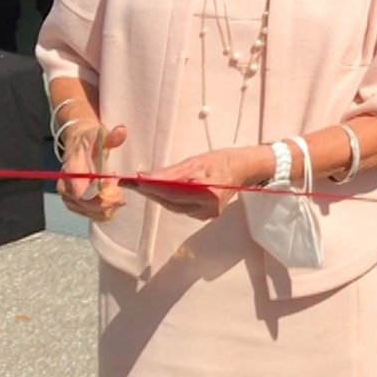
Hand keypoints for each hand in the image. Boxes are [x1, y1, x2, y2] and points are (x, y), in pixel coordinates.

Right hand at [57, 123, 125, 222]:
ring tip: (117, 198)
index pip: (82, 194)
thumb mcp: (101, 135)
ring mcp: (67, 195)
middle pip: (85, 206)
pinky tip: (110, 202)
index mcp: (72, 171)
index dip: (101, 198)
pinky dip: (100, 211)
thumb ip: (112, 137)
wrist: (78, 142)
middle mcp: (65, 186)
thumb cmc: (90, 140)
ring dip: (104, 209)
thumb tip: (122, 130)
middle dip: (106, 205)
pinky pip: (86, 212)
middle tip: (121, 197)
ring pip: (87, 212)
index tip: (117, 191)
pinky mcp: (72, 201)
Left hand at [133, 144, 269, 220]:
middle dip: (151, 192)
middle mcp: (209, 206)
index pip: (172, 191)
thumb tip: (145, 177)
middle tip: (132, 183)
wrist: (244, 169)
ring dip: (158, 197)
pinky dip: (170, 200)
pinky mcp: (207, 215)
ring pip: (175, 207)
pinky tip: (160, 192)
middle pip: (171, 202)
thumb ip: (170, 172)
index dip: (150, 187)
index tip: (133, 181)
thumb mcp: (195, 161)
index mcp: (209, 190)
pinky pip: (182, 208)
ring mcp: (208, 213)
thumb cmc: (221, 161)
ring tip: (142, 186)